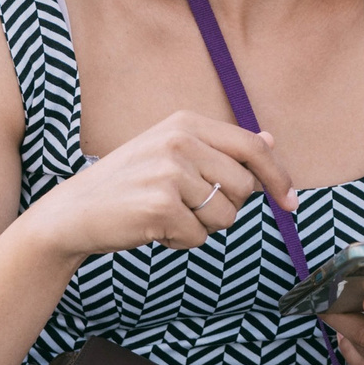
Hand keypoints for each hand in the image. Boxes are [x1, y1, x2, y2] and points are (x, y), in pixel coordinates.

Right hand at [22, 112, 295, 260]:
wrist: (73, 213)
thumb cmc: (128, 185)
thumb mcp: (172, 152)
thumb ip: (220, 147)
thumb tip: (269, 139)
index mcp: (186, 122)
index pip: (253, 147)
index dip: (278, 177)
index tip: (290, 202)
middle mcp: (179, 141)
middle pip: (243, 188)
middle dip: (225, 208)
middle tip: (190, 208)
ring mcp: (169, 172)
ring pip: (225, 217)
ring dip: (202, 227)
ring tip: (168, 216)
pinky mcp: (160, 206)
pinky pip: (199, 238)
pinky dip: (181, 242)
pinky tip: (154, 229)